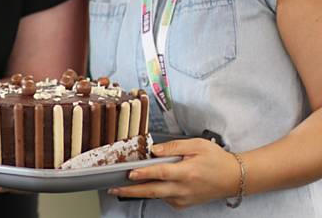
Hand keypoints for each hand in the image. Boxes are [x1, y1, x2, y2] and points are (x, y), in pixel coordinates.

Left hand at [108, 138, 240, 209]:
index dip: (144, 174)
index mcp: (186, 172)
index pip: (160, 173)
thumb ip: (173, 147)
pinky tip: (146, 186)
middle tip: (115, 189)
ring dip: (139, 192)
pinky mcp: (185, 203)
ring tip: (122, 188)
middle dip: (132, 190)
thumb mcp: (196, 145)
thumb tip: (154, 150)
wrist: (233, 178)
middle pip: (153, 191)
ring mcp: (184, 198)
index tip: (129, 173)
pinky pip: (165, 199)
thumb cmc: (216, 158)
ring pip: (157, 196)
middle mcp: (184, 189)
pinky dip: (154, 193)